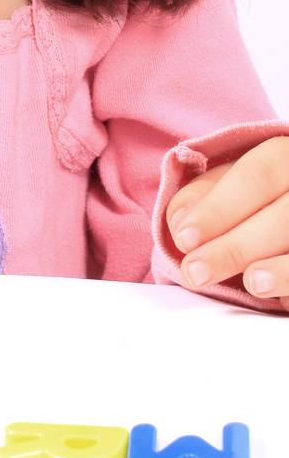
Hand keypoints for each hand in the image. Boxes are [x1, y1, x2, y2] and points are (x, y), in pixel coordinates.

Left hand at [165, 136, 288, 310]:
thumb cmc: (259, 198)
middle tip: (196, 272)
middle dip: (235, 247)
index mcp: (286, 157)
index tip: (185, 238)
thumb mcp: (231, 183)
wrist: (286, 205)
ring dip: (281, 268)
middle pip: (284, 215)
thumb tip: (180, 223)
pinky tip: (283, 299)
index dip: (219, 208)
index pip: (258, 176)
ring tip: (251, 282)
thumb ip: (203, 196)